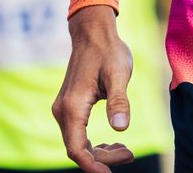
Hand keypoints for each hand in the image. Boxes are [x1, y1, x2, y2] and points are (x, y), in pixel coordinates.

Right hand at [52, 6, 139, 171]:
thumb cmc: (108, 51)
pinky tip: (113, 141)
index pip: (77, 149)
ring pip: (78, 143)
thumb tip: (121, 129)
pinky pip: (78, 134)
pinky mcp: (69, 106)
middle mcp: (63, 110)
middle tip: (129, 155)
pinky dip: (94, 142)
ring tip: (126, 151)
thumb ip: (119, 101)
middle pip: (78, 149)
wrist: (93, 33)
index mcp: (73, 106)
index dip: (94, 165)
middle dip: (103, 158)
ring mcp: (64, 109)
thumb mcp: (119, 74)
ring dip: (100, 151)